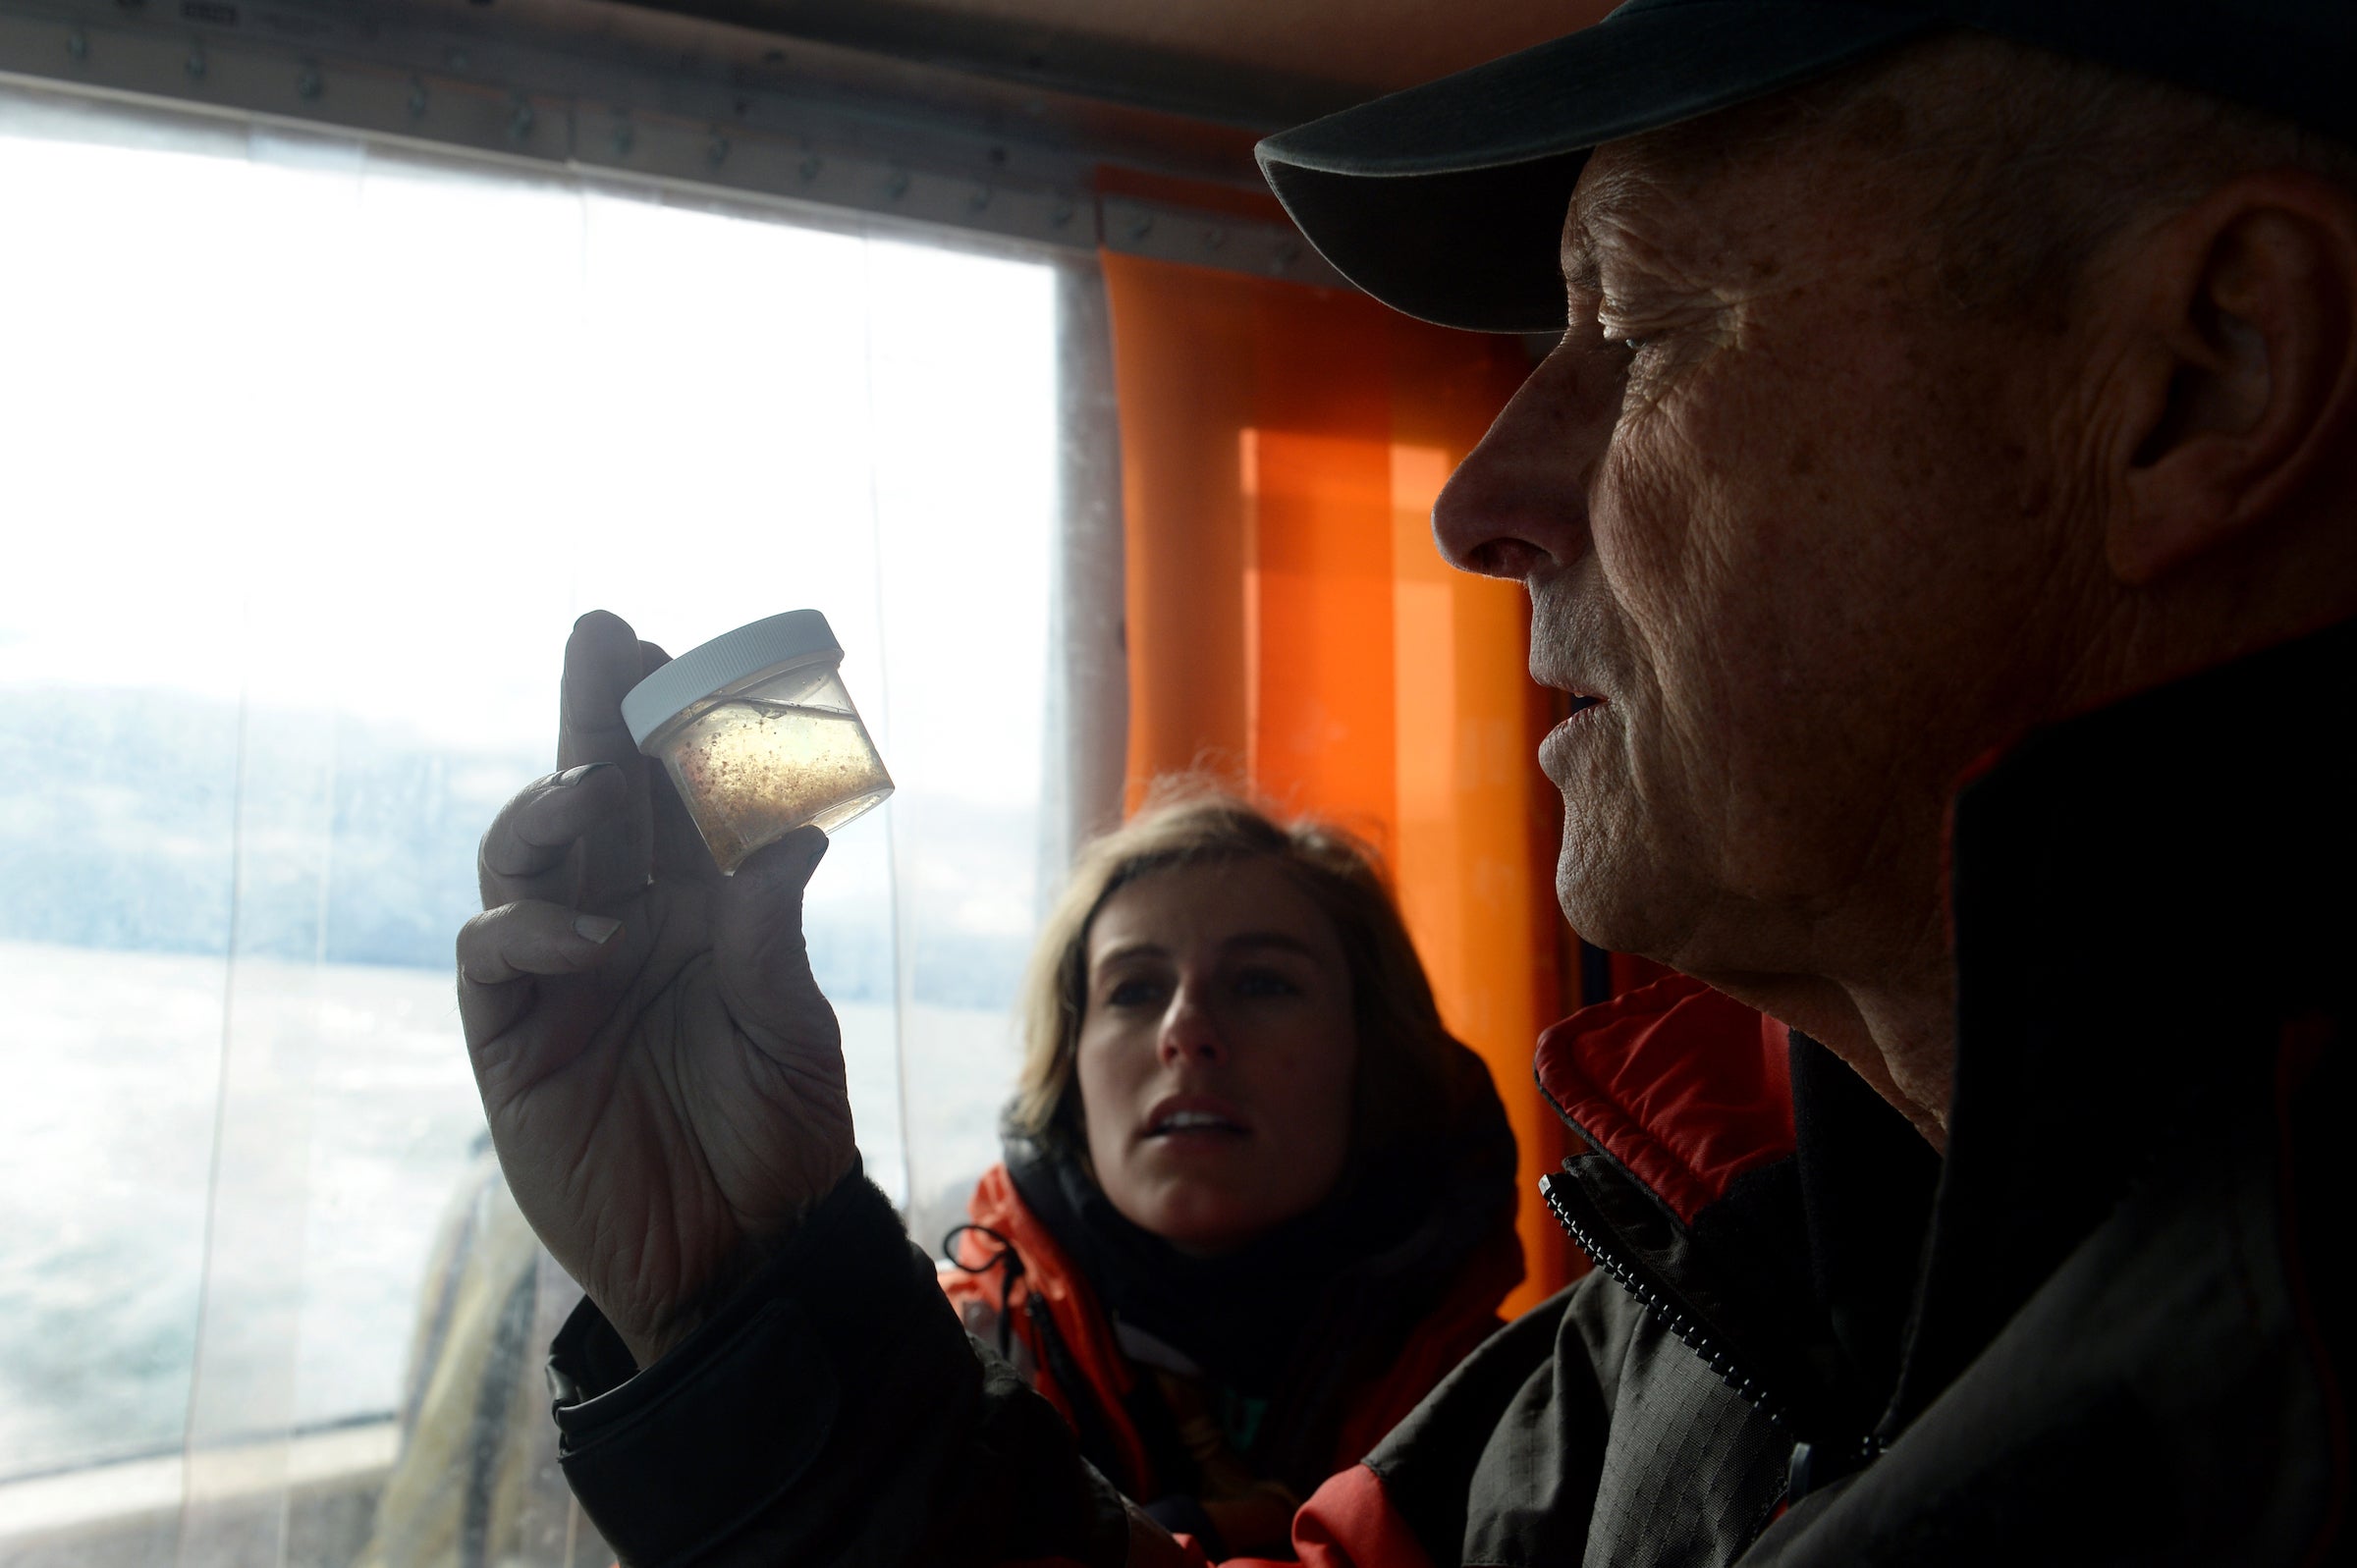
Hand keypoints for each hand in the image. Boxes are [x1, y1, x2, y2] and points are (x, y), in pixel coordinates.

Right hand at [457, 610, 857, 1367]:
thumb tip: (793, 831)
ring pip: (527, 857)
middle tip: (602, 635)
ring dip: (550, 806)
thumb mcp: (790, 1028)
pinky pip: (496, 954)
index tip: (672, 645)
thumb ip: (769, 934)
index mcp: (697, 908)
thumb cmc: (779, 1136)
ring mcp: (559, 974)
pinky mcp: (511, 1038)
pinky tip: (590, 931)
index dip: (666, 721)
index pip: (673, 795)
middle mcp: (622, 922)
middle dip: (591, 714)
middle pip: (591, 797)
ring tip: (589, 782)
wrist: (739, 1255)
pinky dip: (531, 927)